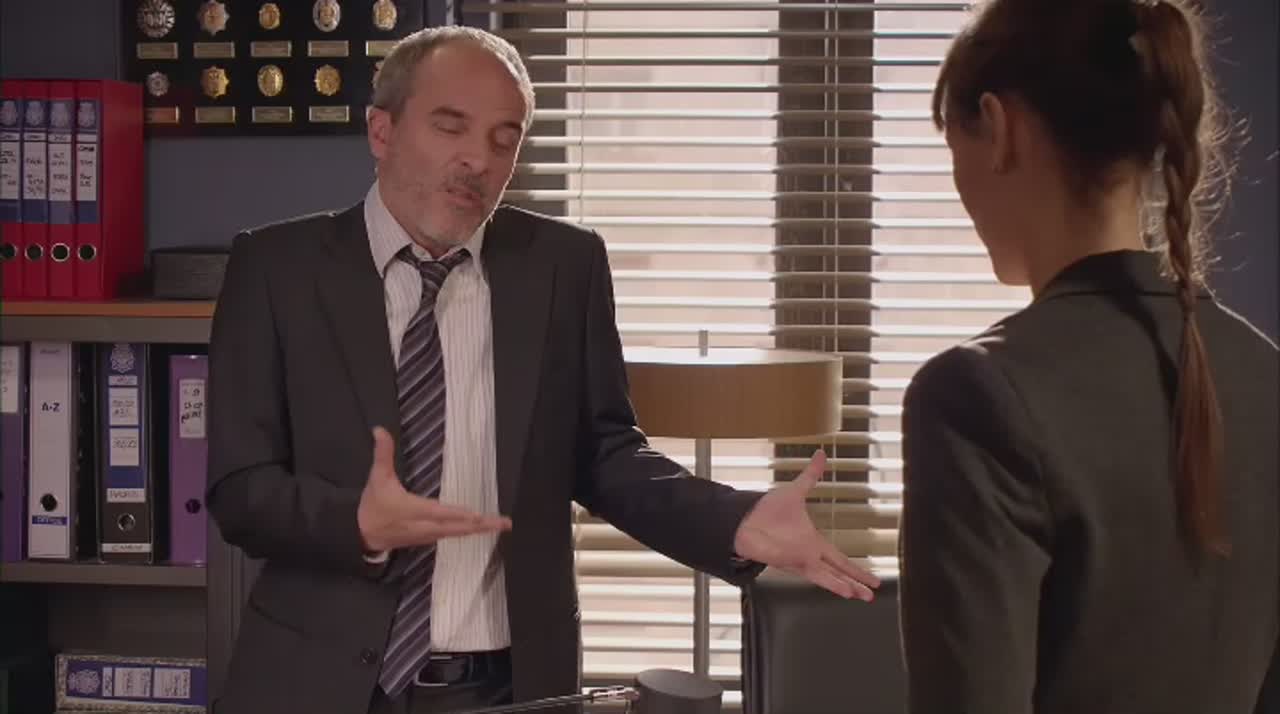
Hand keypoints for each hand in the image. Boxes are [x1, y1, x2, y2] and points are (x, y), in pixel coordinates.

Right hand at [357, 426, 511, 552]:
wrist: (361, 535)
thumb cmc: (372, 505)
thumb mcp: (376, 477)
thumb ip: (382, 454)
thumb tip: (380, 430)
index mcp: (410, 509)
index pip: (436, 512)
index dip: (455, 514)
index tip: (476, 515)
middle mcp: (422, 526)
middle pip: (454, 527)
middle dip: (479, 525)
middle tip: (503, 523)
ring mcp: (426, 536)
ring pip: (455, 534)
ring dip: (479, 530)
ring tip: (500, 526)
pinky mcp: (428, 540)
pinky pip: (452, 536)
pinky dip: (468, 532)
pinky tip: (481, 529)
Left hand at [733, 449, 880, 600]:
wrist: (744, 518)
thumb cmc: (765, 510)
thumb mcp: (795, 490)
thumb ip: (811, 475)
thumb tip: (820, 454)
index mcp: (813, 541)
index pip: (840, 558)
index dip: (855, 569)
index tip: (870, 580)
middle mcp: (809, 554)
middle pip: (838, 571)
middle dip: (856, 582)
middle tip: (873, 594)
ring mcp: (800, 560)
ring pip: (829, 577)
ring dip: (846, 586)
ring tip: (862, 596)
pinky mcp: (792, 562)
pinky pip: (815, 575)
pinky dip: (830, 582)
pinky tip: (843, 590)